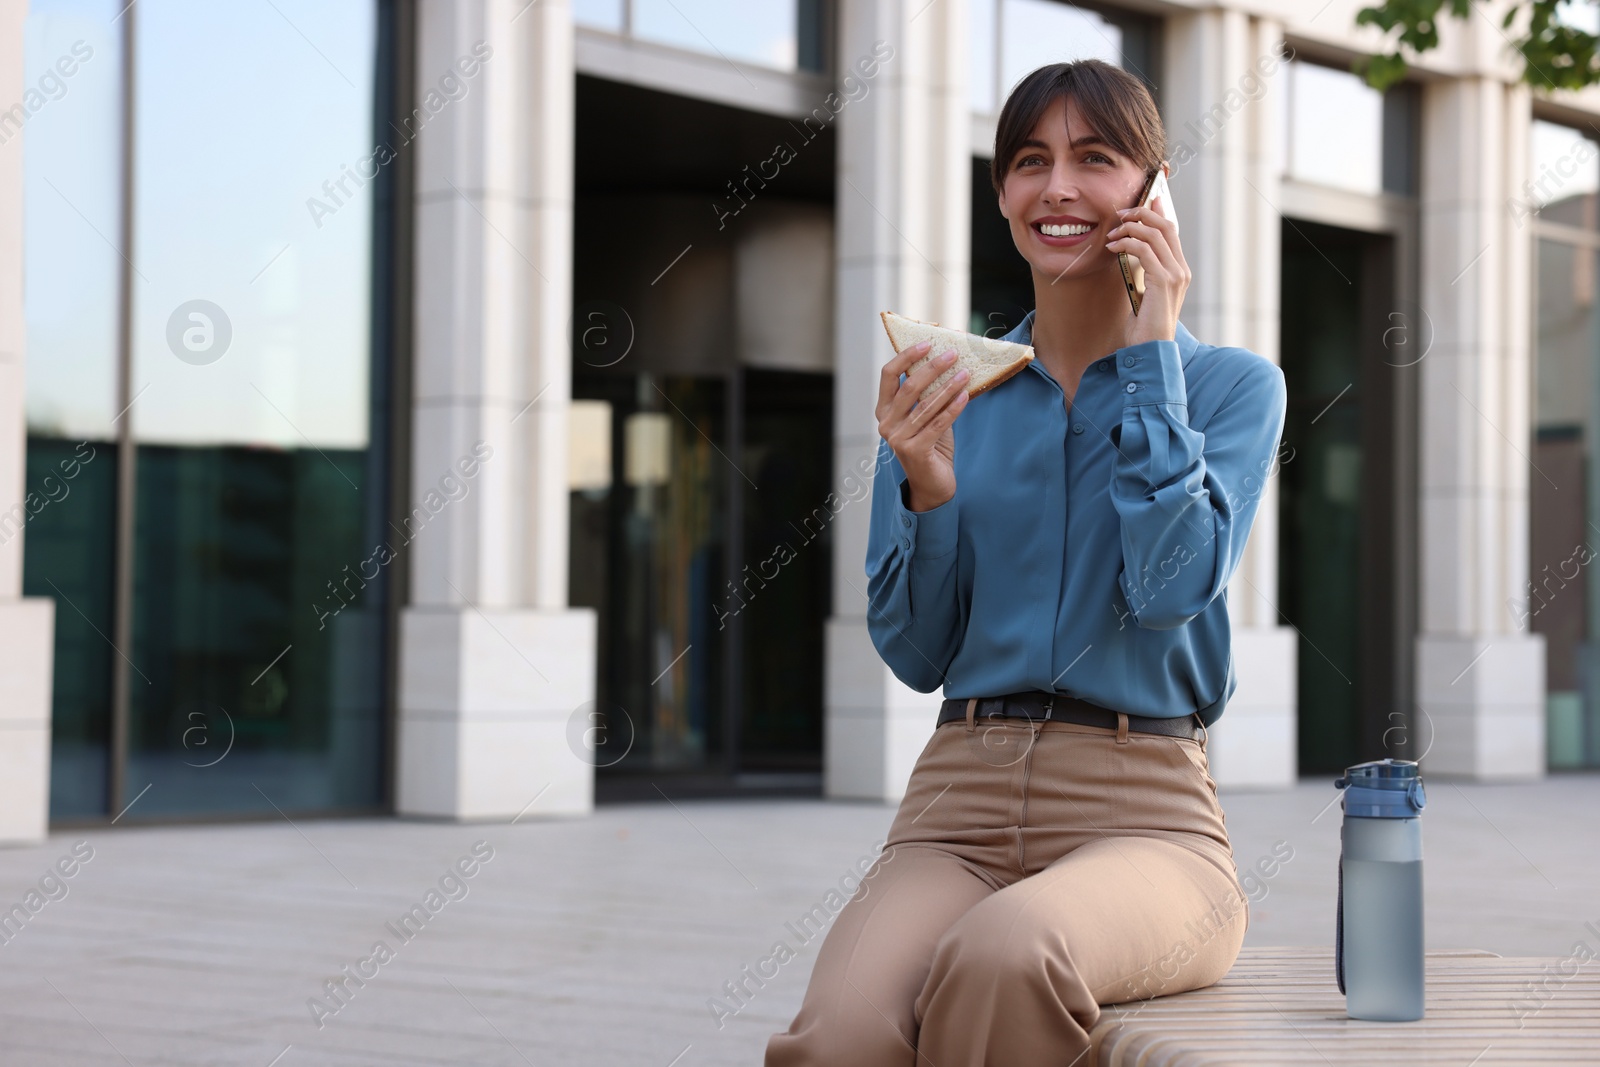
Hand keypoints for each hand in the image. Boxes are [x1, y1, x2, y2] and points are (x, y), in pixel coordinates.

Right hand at [875, 340, 967, 510]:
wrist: (933, 486)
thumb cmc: (931, 446)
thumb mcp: (926, 416)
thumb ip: (928, 395)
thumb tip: (948, 363)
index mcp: (884, 411)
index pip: (888, 376)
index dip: (906, 356)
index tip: (927, 343)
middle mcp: (886, 424)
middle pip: (908, 387)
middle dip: (932, 368)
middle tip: (953, 354)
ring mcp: (898, 439)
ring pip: (926, 405)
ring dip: (948, 386)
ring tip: (966, 373)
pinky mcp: (914, 451)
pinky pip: (938, 423)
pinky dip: (954, 407)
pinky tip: (966, 395)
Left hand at [1106, 164, 1189, 347]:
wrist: (1150, 349)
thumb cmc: (1143, 325)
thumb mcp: (1143, 292)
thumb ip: (1142, 271)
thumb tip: (1129, 250)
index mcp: (1179, 270)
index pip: (1171, 231)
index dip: (1156, 213)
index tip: (1138, 204)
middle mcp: (1181, 270)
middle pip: (1165, 226)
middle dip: (1142, 213)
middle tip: (1120, 215)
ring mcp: (1175, 275)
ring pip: (1155, 234)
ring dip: (1131, 228)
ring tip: (1112, 233)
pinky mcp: (1164, 281)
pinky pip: (1145, 250)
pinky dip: (1127, 243)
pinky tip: (1113, 247)